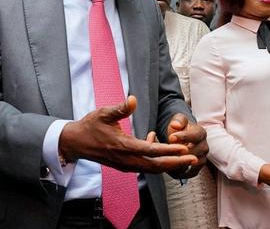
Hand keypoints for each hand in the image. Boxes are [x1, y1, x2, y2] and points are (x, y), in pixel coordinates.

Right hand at [59, 96, 197, 173]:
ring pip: (152, 168)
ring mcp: (125, 165)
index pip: (150, 151)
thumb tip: (133, 100)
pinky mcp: (124, 165)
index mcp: (122, 146)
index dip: (168, 151)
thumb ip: (119, 108)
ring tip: (185, 158)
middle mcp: (125, 159)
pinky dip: (157, 161)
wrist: (76, 143)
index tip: (184, 149)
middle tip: (194, 159)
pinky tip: (158, 144)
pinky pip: (145, 166)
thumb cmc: (90, 126)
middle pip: (155, 166)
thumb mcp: (103, 113)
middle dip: (176, 163)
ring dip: (169, 164)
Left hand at [165, 114, 207, 178]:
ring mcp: (202, 158)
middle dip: (182, 152)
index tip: (171, 137)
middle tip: (169, 152)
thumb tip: (176, 125)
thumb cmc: (180, 128)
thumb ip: (178, 121)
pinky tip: (171, 169)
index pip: (195, 136)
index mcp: (201, 133)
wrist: (181, 137)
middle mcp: (204, 146)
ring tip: (170, 161)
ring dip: (182, 163)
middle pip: (195, 151)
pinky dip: (182, 172)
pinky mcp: (197, 168)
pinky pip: (191, 173)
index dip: (183, 137)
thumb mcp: (178, 120)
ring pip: (194, 163)